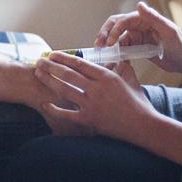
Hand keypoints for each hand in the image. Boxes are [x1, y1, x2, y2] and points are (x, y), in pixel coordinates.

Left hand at [33, 51, 154, 141]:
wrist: (143, 127)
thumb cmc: (139, 104)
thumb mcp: (131, 80)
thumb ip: (123, 67)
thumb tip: (120, 57)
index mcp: (107, 76)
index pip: (80, 64)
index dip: (64, 58)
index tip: (53, 54)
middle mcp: (97, 89)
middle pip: (69, 74)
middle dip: (51, 66)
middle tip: (39, 61)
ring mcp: (91, 105)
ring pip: (65, 90)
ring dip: (49, 81)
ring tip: (38, 74)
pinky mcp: (89, 120)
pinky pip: (68, 114)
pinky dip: (55, 109)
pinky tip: (44, 104)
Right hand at [96, 2, 181, 73]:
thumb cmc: (180, 45)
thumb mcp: (168, 30)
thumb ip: (153, 17)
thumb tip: (139, 5)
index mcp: (144, 19)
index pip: (123, 21)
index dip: (113, 30)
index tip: (109, 43)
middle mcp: (138, 26)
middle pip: (115, 26)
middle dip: (105, 34)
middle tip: (98, 46)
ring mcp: (137, 37)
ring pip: (117, 39)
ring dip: (108, 46)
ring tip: (102, 56)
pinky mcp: (137, 48)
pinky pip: (122, 49)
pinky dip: (116, 54)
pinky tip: (112, 62)